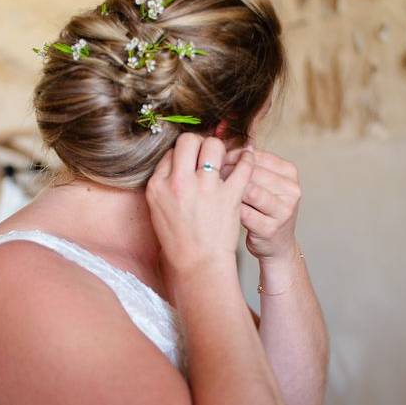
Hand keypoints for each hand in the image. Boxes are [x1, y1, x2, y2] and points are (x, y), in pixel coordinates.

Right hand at [145, 133, 255, 274]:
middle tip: (207, 152)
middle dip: (200, 143)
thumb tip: (177, 159)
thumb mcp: (158, 208)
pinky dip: (247, 159)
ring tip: (224, 157)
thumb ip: (164, 182)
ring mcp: (205, 188)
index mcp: (158, 185)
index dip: (184, 153)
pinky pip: (242, 166)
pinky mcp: (229, 196)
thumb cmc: (178, 239)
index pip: (172, 151)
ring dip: (221, 149)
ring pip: (214, 146)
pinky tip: (247, 157)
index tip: (192, 159)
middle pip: (189, 141)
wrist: (197, 263)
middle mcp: (179, 182)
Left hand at [220, 144, 301, 261]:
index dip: (233, 157)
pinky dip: (229, 209)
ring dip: (228, 190)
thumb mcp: (263, 183)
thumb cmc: (263, 208)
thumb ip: (249, 163)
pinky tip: (219, 209)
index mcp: (290, 173)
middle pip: (252, 173)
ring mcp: (284, 210)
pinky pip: (243, 212)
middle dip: (228, 173)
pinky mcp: (271, 228)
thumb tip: (223, 139)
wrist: (276, 244)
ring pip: (248, 191)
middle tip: (210, 176)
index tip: (216, 161)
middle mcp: (292, 190)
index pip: (256, 156)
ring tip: (213, 191)